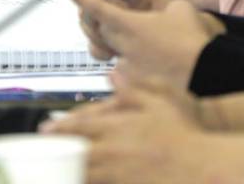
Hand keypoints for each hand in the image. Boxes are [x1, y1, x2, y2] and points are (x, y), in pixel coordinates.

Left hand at [41, 75, 243, 183]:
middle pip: (75, 152)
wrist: (202, 167)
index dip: (60, 127)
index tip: (45, 129)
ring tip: (56, 170)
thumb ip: (133, 87)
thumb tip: (113, 71)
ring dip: (67, 170)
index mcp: (118, 126)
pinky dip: (88, 181)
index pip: (80, 126)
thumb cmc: (184, 132)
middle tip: (41, 154)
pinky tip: (84, 179)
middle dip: (57, 151)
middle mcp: (112, 151)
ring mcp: (116, 174)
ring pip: (83, 173)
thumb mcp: (162, 100)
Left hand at [70, 0, 222, 88]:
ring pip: (111, 52)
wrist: (208, 72)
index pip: (97, 8)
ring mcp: (128, 67)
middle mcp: (123, 46)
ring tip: (136, 39)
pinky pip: (124, 70)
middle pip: (100, 31)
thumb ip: (160, 2)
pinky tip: (148, 61)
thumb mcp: (179, 8)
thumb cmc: (194, 40)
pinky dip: (131, 63)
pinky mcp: (136, 84)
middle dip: (102, 23)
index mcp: (129, 24)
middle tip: (113, 15)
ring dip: (116, 43)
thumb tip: (154, 6)